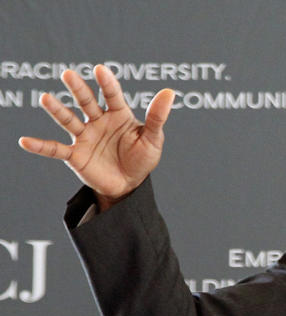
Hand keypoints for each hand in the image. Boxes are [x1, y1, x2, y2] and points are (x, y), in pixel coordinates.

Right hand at [18, 64, 174, 210]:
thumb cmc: (142, 159)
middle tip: (68, 74)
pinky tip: (24, 141)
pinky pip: (55, 149)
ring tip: (45, 98)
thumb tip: (169, 92)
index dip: (107, 83)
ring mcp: (85, 136)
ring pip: (69, 120)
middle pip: (87, 102)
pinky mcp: (75, 154)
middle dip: (78, 89)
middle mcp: (98, 121)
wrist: (129, 185)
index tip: (100, 70)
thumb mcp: (153, 139)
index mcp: (119, 115)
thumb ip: (157, 117)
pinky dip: (40, 146)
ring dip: (58, 110)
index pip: (113, 95)